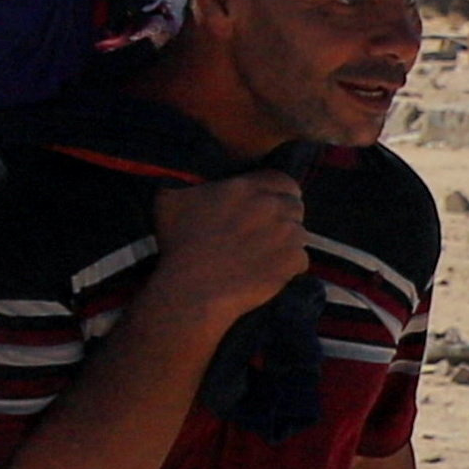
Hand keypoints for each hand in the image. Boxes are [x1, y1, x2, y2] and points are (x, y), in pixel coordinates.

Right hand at [145, 171, 316, 327]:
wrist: (193, 289)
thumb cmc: (179, 245)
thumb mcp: (168, 202)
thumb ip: (186, 185)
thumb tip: (188, 184)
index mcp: (244, 187)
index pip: (280, 179)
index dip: (274, 191)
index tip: (264, 204)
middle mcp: (272, 205)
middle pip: (294, 204)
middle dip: (282, 215)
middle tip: (262, 230)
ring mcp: (288, 233)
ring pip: (298, 232)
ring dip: (284, 240)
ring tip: (262, 253)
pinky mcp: (294, 260)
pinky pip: (299, 260)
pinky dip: (287, 266)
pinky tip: (265, 271)